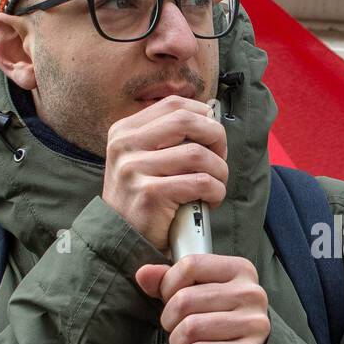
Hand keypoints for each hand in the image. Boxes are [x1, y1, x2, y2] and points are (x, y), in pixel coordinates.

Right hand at [101, 96, 227, 251]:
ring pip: (198, 154)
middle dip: (215, 138)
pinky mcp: (150, 194)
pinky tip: (210, 200)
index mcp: (125, 130)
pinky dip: (215, 191)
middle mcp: (125, 145)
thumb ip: (169, 138)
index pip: (174, 104)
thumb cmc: (144, 198)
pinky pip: (200, 182)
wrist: (123, 239)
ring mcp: (134, 169)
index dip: (203, 116)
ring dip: (219, 171)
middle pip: (186, 121)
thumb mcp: (145, 159)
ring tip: (215, 185)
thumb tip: (210, 119)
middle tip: (220, 159)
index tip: (212, 137)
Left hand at [135, 254, 269, 343]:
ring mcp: (254, 324)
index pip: (190, 265)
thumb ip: (168, 280)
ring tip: (187, 343)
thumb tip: (144, 274)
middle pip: (185, 299)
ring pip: (190, 328)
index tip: (171, 299)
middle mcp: (252, 294)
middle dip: (170, 319)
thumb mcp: (195, 291)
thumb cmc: (215, 318)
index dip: (169, 285)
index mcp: (241, 270)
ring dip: (177, 342)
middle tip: (177, 328)